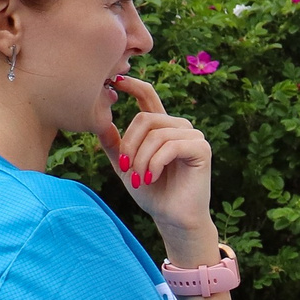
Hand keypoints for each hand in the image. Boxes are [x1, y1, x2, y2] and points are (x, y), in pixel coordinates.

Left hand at [98, 75, 214, 260]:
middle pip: (146, 118)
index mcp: (162, 127)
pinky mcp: (202, 148)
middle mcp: (179, 127)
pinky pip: (170, 145)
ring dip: (142, 158)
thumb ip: (114, 144)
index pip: (148, 96)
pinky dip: (155, 163)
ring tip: (139, 178)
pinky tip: (151, 177)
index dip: (133, 85)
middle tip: (126, 168)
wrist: (173, 218)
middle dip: (130, 144)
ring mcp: (193, 136)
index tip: (114, 81)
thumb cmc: (152, 193)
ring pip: (156, 133)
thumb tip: (98, 118)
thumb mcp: (125, 165)